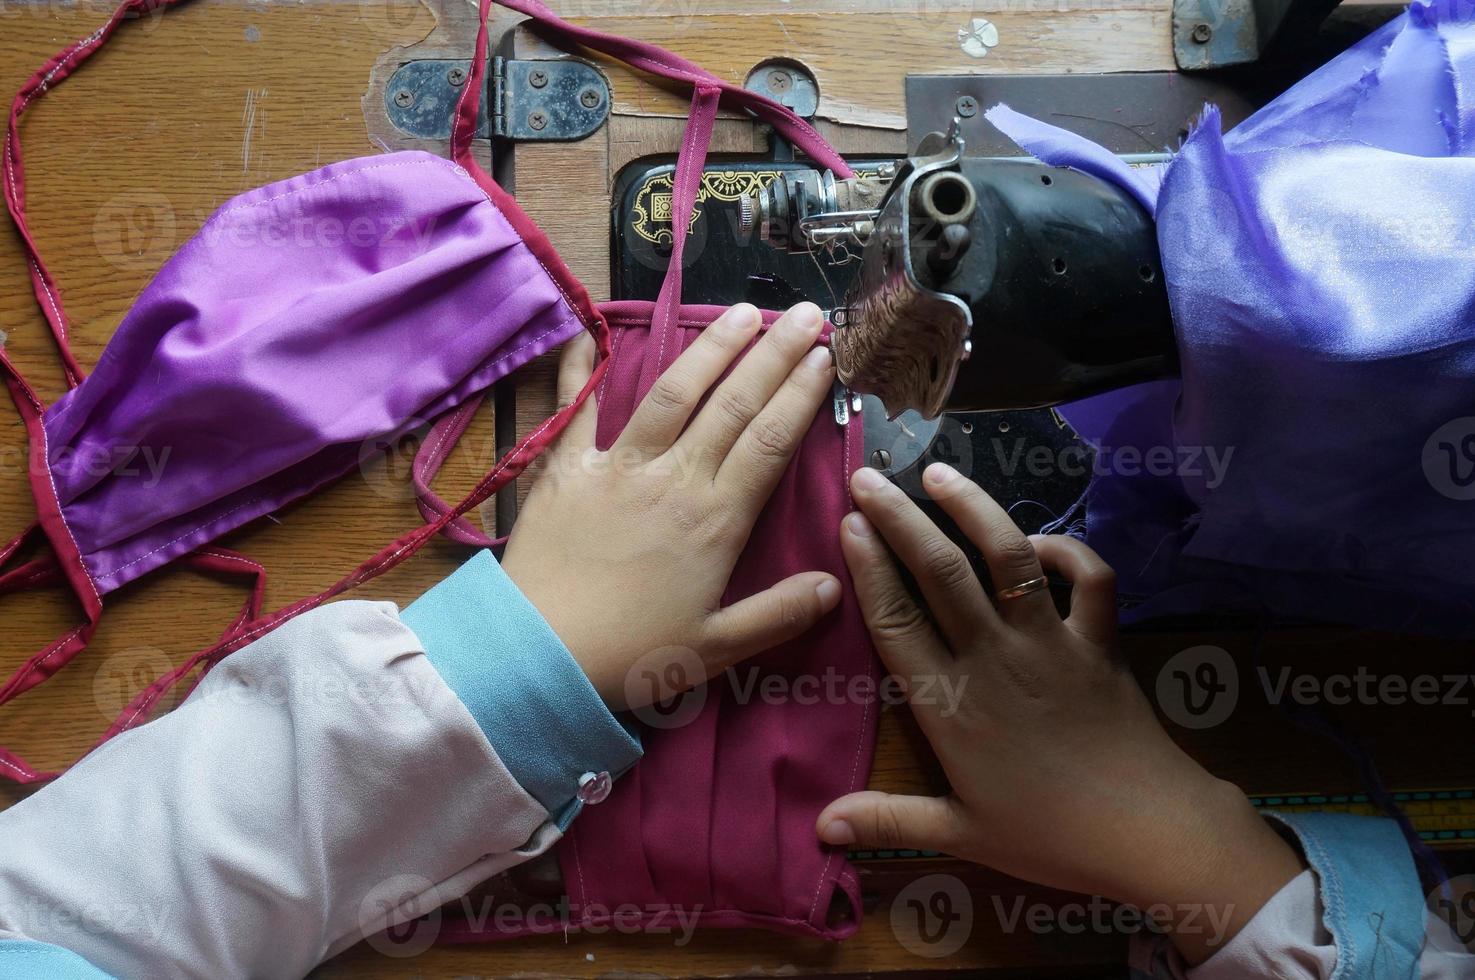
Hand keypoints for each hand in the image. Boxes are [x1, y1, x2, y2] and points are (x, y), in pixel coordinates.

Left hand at [501, 303, 840, 711]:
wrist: (537, 655)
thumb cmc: (631, 656)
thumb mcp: (717, 648)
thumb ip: (778, 613)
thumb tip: (833, 583)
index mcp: (716, 520)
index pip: (769, 442)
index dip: (800, 396)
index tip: (826, 357)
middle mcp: (674, 480)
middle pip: (732, 405)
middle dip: (773, 354)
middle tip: (803, 312)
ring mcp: (618, 468)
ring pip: (672, 395)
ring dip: (709, 350)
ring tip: (739, 312)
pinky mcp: (566, 470)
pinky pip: (574, 409)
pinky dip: (579, 369)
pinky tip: (587, 331)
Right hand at [816, 463, 1303, 961]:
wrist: (1149, 832)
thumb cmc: (1049, 835)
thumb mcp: (961, 834)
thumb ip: (888, 820)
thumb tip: (820, 828)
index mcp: (951, 703)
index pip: (896, 621)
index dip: (868, 567)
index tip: (847, 524)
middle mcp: (995, 656)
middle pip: (940, 572)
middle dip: (900, 518)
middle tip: (869, 478)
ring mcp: (1051, 641)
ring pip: (1008, 557)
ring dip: (974, 509)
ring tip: (941, 474)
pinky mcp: (1099, 639)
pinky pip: (1089, 578)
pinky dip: (1067, 550)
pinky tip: (1040, 542)